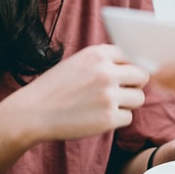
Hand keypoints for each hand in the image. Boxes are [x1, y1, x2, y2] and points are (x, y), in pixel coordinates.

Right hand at [3, 44, 148, 142]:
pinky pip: (128, 117)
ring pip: (139, 98)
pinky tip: (99, 117)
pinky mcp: (108, 118)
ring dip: (127, 103)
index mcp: (97, 54)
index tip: (121, 76)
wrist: (32, 112)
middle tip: (120, 92)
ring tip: (107, 105)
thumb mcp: (78, 62)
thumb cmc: (55, 88)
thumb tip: (135, 67)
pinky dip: (117, 119)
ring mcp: (108, 96)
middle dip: (134, 84)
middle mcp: (105, 72)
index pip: (132, 55)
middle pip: (142, 76)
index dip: (128, 67)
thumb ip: (104, 61)